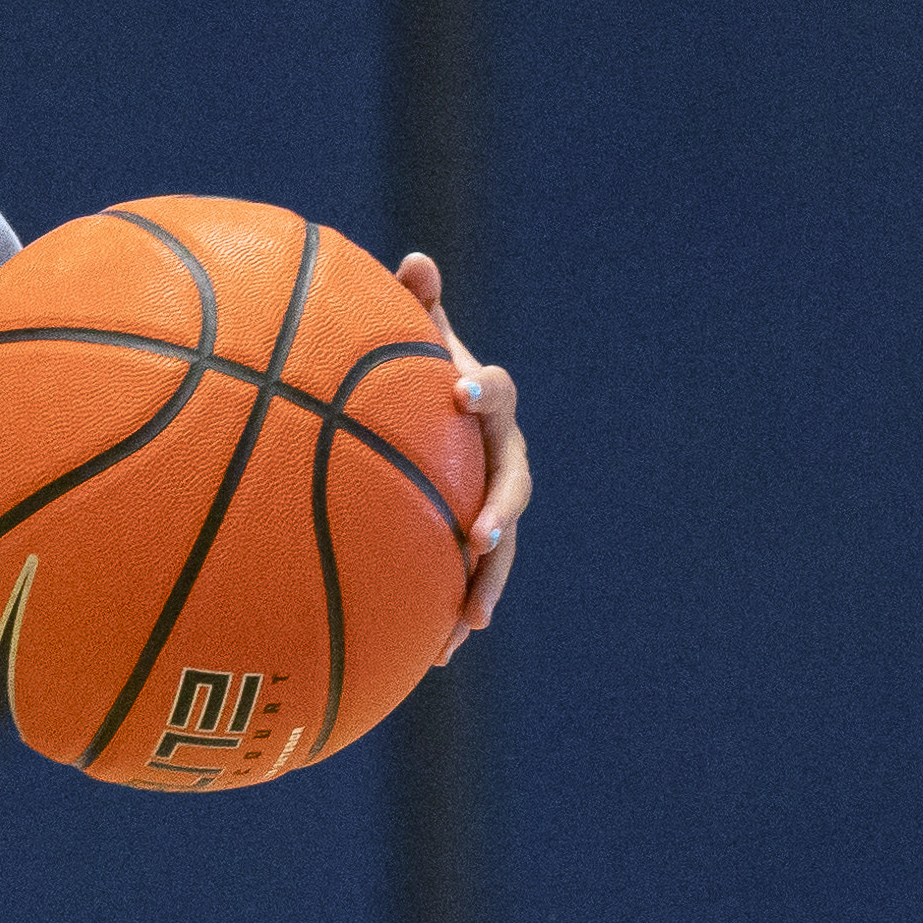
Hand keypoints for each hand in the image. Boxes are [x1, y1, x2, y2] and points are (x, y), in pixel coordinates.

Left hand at [396, 250, 532, 629]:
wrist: (425, 427)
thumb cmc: (409, 377)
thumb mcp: (408, 344)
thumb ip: (413, 308)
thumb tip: (414, 259)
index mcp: (485, 407)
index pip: (498, 395)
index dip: (487, 391)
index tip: (464, 392)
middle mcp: (499, 457)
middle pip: (515, 484)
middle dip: (502, 510)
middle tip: (482, 535)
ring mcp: (491, 504)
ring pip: (501, 549)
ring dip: (488, 583)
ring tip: (469, 621)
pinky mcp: (471, 547)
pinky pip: (467, 584)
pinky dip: (450, 620)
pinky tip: (429, 663)